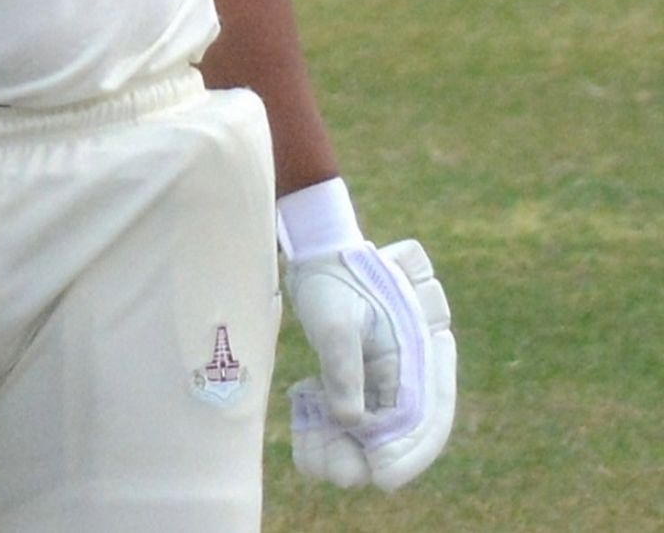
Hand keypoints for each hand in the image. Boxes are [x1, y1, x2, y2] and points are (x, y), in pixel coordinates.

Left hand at [285, 237, 456, 491]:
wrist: (318, 256)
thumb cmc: (330, 280)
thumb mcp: (334, 320)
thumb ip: (344, 368)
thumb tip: (352, 419)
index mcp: (414, 353)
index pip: (423, 415)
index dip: (407, 451)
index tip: (381, 475)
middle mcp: (408, 370)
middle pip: (407, 432)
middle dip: (377, 458)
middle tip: (342, 473)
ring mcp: (387, 376)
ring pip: (382, 431)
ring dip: (353, 451)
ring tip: (315, 456)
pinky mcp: (366, 380)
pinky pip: (361, 419)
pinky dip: (338, 435)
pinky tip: (309, 435)